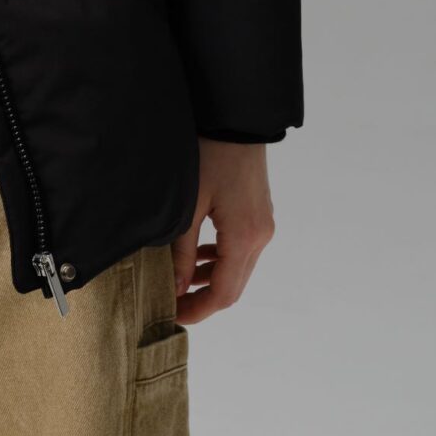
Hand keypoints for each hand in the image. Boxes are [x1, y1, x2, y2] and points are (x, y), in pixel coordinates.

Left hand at [171, 137, 275, 321]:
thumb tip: (176, 287)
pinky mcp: (260, 216)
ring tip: (179, 281)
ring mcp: (263, 227)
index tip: (172, 315)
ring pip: (239, 270)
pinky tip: (198, 256)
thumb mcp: (189, 205)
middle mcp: (261, 237)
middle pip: (234, 287)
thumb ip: (183, 250)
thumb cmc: (210, 155)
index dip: (198, 310)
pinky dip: (221, 261)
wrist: (237, 121)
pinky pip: (242, 251)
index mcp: (244, 237)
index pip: (224, 294)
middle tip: (171, 304)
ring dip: (212, 281)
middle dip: (203, 300)